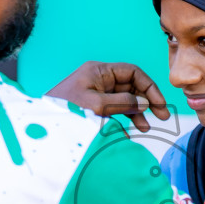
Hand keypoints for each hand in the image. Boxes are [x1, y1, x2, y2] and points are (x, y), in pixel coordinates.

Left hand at [46, 61, 170, 131]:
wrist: (42, 126)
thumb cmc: (64, 110)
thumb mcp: (96, 105)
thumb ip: (122, 102)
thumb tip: (144, 103)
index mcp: (99, 71)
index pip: (132, 72)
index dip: (148, 86)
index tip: (159, 103)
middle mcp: (99, 79)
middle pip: (131, 86)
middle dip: (146, 101)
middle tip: (162, 116)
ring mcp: (96, 93)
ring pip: (124, 100)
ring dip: (136, 113)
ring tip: (145, 128)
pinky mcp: (93, 107)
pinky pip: (114, 110)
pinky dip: (124, 120)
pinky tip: (129, 132)